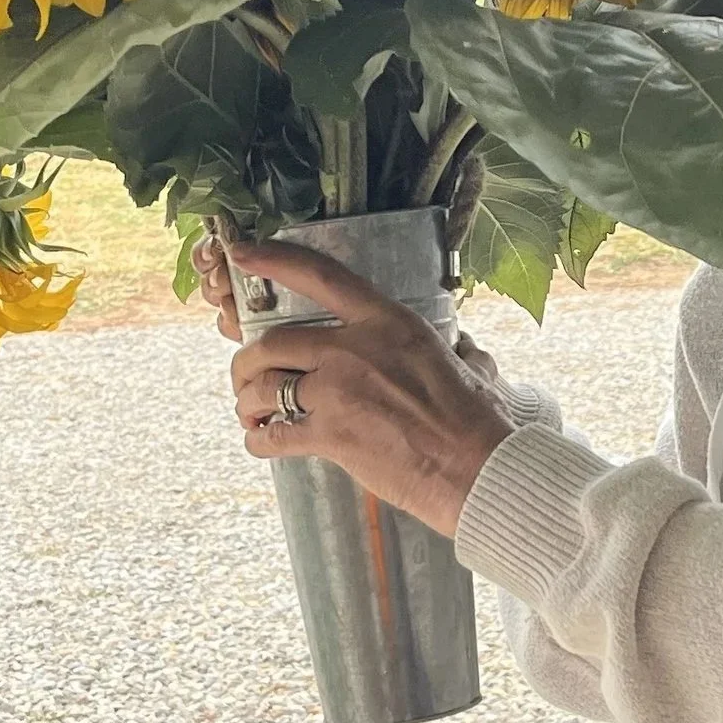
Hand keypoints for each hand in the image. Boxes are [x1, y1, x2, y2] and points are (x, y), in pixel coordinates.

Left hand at [208, 234, 514, 538]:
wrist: (478, 468)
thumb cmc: (476, 419)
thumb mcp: (460, 360)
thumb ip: (444, 347)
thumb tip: (463, 349)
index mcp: (388, 322)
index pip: (321, 276)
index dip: (276, 261)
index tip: (244, 254)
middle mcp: (356, 349)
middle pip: (273, 343)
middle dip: (247, 363)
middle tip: (246, 378)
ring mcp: (339, 391)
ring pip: (263, 387)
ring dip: (247, 402)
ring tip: (253, 415)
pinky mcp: (331, 435)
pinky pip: (273, 435)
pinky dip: (259, 440)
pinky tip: (262, 442)